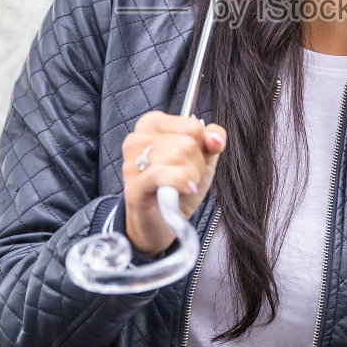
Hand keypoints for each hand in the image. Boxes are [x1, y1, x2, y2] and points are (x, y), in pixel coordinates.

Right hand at [121, 111, 226, 256]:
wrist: (164, 222)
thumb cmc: (179, 185)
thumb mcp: (202, 157)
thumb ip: (213, 140)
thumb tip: (215, 138)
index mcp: (152, 124)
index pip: (193, 126)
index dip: (201, 147)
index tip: (191, 160)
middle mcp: (137, 139)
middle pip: (187, 143)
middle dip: (195, 165)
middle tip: (185, 178)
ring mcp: (131, 163)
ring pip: (177, 157)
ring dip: (189, 178)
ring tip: (180, 187)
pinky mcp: (133, 187)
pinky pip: (162, 175)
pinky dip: (179, 184)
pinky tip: (184, 191)